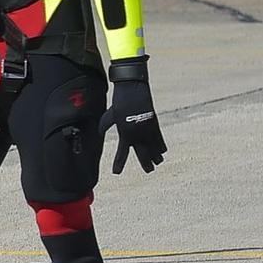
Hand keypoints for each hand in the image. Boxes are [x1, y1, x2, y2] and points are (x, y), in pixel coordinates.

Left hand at [102, 57, 166, 173]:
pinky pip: (159, 138)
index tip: (116, 172)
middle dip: (146, 163)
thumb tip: (99, 134)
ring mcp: (147, 130)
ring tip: (157, 163)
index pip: (121, 152)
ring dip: (156, 156)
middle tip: (148, 171)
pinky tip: (162, 152)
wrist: (133, 90)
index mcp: (125, 133)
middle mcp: (137, 134)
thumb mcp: (109, 116)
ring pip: (154, 147)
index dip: (119, 163)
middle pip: (143, 154)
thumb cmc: (119, 103)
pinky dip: (160, 145)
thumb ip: (104, 126)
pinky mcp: (154, 124)